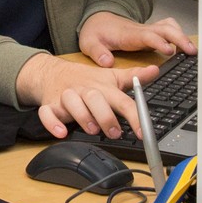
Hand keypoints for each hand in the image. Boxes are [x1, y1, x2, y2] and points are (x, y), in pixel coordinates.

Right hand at [17, 54, 158, 139]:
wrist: (52, 72)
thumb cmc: (86, 79)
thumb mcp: (111, 77)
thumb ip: (134, 77)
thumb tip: (155, 70)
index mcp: (103, 87)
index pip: (122, 101)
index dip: (134, 116)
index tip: (142, 132)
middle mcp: (85, 90)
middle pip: (95, 99)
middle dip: (105, 116)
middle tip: (114, 132)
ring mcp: (66, 97)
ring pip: (71, 103)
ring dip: (82, 117)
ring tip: (91, 130)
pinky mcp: (50, 105)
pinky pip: (47, 113)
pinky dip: (52, 123)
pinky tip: (61, 132)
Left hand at [78, 12, 196, 66]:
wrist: (98, 20)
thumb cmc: (96, 31)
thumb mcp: (88, 42)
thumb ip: (97, 52)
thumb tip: (107, 62)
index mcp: (128, 34)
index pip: (147, 36)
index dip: (159, 42)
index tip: (169, 51)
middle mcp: (141, 30)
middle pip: (165, 29)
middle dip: (179, 38)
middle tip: (191, 52)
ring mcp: (148, 30)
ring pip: (169, 27)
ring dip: (182, 36)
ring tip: (193, 51)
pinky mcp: (151, 32)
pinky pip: (169, 28)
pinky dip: (179, 34)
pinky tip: (184, 45)